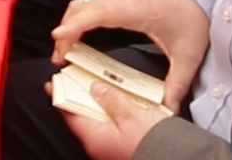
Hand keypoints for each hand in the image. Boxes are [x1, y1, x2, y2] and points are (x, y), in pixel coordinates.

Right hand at [51, 0, 210, 112]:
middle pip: (82, 8)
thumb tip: (167, 110)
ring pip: (82, 4)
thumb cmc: (192, 18)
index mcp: (138, 9)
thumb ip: (176, 84)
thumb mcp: (188, 55)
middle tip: (60, 58)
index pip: (99, 13)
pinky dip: (76, 18)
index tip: (59, 36)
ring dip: (68, 24)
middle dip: (66, 32)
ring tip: (64, 50)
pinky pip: (88, 3)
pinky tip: (76, 35)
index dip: (76, 24)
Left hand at [58, 82, 176, 159]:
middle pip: (84, 117)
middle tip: (79, 81)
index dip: (61, 97)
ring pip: (100, 122)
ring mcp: (112, 150)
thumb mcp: (131, 115)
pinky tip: (122, 106)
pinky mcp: (125, 149)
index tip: (53, 85)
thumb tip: (96, 89)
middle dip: (82, 98)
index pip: (69, 114)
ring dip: (99, 106)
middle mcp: (100, 147)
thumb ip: (111, 99)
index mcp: (95, 138)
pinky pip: (113, 129)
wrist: (177, 159)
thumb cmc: (154, 143)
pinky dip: (114, 116)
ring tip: (102, 89)